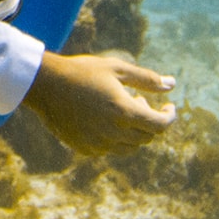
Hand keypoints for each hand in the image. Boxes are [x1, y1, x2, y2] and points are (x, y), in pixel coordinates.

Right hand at [20, 51, 175, 154]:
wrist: (45, 85)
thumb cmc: (83, 71)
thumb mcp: (118, 69)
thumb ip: (147, 79)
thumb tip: (172, 84)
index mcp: (124, 112)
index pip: (160, 126)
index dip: (169, 116)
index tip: (168, 107)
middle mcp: (113, 133)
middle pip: (146, 136)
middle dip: (148, 119)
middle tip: (136, 99)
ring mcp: (98, 144)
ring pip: (130, 147)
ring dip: (133, 131)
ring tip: (120, 109)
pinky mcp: (85, 148)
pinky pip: (110, 149)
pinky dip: (115, 138)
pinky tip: (103, 118)